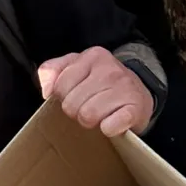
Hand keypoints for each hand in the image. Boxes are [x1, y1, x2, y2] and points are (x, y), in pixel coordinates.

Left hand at [38, 47, 153, 136]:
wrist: (138, 95)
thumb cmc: (102, 85)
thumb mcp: (76, 68)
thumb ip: (52, 71)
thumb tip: (46, 90)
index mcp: (92, 56)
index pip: (60, 87)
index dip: (65, 98)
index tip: (77, 96)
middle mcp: (110, 69)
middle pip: (71, 105)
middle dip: (76, 112)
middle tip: (89, 107)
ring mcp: (125, 88)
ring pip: (87, 116)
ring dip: (91, 122)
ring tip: (100, 114)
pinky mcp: (135, 109)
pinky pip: (109, 127)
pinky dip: (108, 129)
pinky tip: (112, 122)